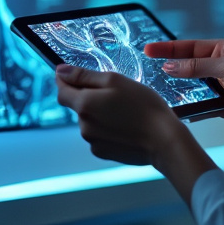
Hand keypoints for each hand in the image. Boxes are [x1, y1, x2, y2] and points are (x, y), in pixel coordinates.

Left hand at [54, 64, 179, 165]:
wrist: (163, 140)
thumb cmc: (143, 106)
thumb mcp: (115, 80)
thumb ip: (84, 75)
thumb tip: (60, 71)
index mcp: (84, 104)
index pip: (61, 91)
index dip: (65, 81)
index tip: (71, 75)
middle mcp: (83, 126)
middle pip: (78, 106)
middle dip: (90, 97)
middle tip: (116, 94)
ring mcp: (92, 142)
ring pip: (89, 120)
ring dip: (100, 113)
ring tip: (125, 112)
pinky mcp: (102, 153)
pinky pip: (98, 135)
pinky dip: (107, 129)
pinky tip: (125, 126)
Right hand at [145, 39, 223, 136]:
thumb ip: (197, 66)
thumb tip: (171, 67)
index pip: (191, 46)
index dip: (169, 48)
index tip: (148, 49)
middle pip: (191, 66)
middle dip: (172, 69)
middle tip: (149, 71)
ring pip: (195, 86)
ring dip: (181, 89)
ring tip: (161, 91)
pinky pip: (202, 104)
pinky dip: (192, 107)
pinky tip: (179, 108)